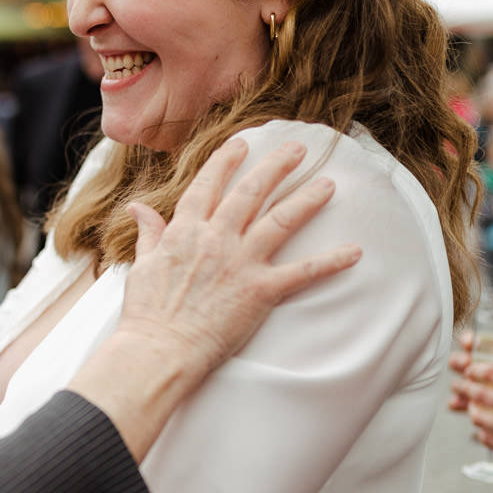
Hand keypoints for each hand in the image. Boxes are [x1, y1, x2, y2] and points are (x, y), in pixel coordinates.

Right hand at [117, 138, 361, 378]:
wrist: (161, 348)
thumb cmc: (147, 312)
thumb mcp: (142, 265)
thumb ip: (148, 233)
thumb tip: (138, 207)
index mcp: (185, 231)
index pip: (208, 186)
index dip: (225, 162)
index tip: (241, 145)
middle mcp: (216, 238)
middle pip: (251, 192)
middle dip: (276, 166)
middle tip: (298, 148)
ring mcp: (240, 262)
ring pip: (280, 219)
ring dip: (307, 198)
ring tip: (328, 183)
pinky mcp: (261, 290)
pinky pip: (302, 272)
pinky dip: (330, 261)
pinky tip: (354, 251)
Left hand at [456, 355, 492, 471]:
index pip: (492, 372)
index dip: (474, 369)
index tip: (469, 370)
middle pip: (480, 393)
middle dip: (463, 387)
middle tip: (458, 384)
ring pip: (478, 417)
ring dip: (471, 409)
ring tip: (472, 405)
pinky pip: (486, 438)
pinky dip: (481, 430)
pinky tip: (485, 426)